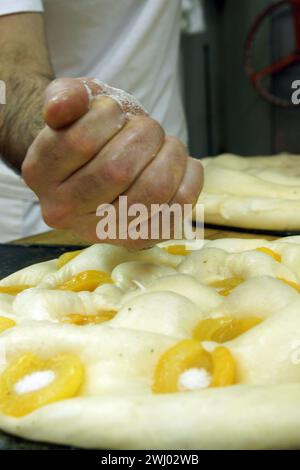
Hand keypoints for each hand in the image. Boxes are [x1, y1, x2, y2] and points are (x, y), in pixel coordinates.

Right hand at [22, 78, 202, 247]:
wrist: (98, 169)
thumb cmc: (89, 131)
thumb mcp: (73, 105)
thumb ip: (65, 96)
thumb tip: (59, 108)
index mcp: (40, 173)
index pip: (79, 141)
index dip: (108, 114)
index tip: (113, 110)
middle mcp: (64, 211)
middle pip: (117, 169)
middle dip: (144, 134)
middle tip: (146, 127)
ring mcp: (102, 232)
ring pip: (153, 190)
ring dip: (171, 154)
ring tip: (166, 144)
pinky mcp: (138, 239)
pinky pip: (179, 207)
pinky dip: (189, 176)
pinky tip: (178, 165)